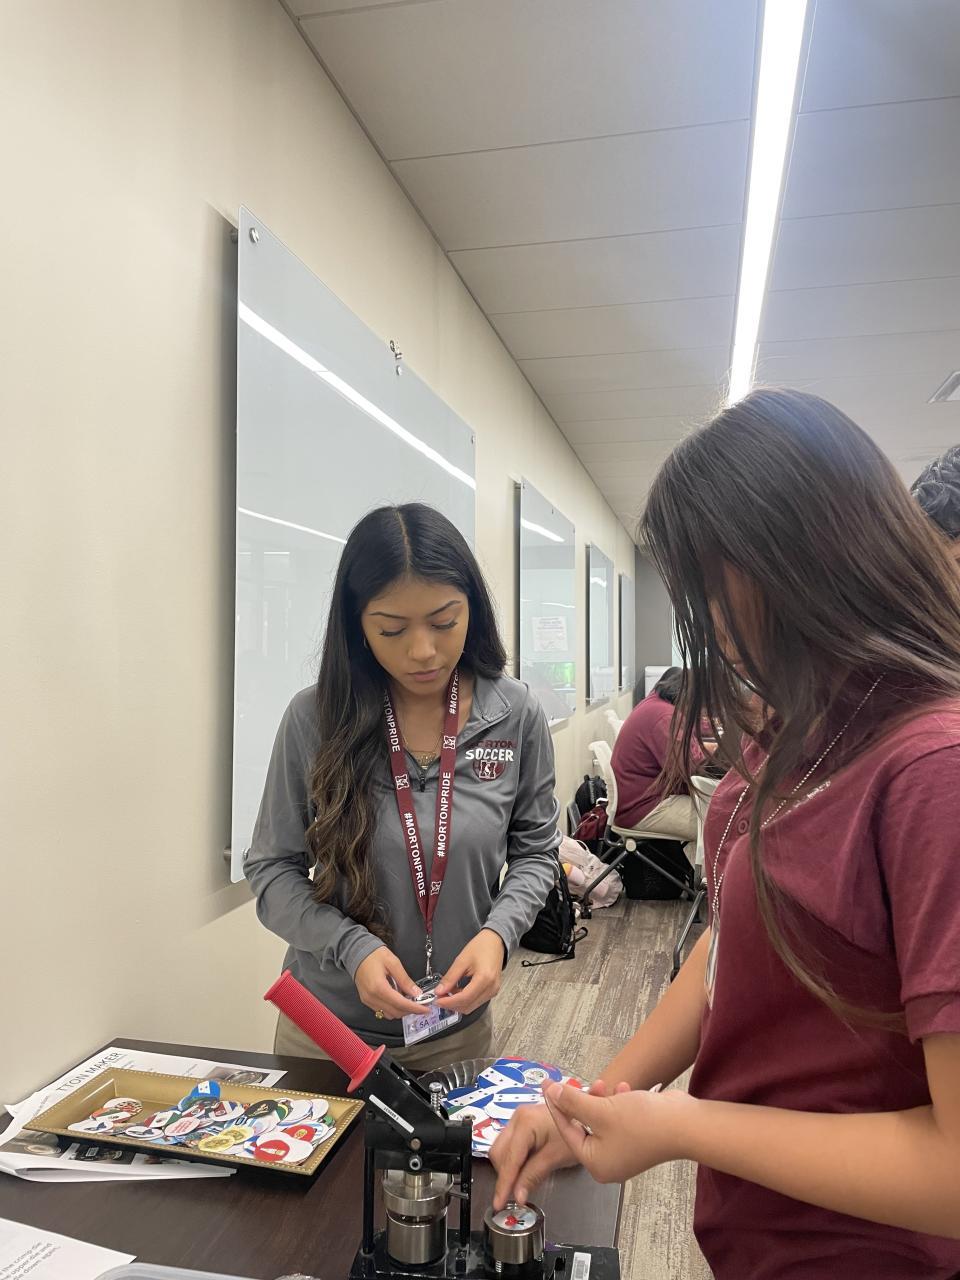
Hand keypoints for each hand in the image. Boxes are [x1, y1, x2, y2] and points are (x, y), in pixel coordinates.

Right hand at [354, 947, 424, 1019]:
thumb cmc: (374, 955)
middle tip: (420, 1004)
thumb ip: (405, 980)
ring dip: (401, 1011)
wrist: (357, 953)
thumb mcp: (393, 963)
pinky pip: (382, 1011)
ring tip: (410, 1001)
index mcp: (379, 987)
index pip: (401, 1004)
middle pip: (396, 1012)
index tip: (426, 1009)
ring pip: (389, 1014)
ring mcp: (368, 1001)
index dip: (415, 1008)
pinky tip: (398, 999)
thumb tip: (416, 992)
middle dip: (410, 1010)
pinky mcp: (366, 1001)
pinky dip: (393, 1008)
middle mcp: (372, 997)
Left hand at [434, 929, 505, 1014]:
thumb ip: (450, 977)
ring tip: (447, 992)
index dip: (449, 1002)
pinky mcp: (492, 992)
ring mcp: (493, 991)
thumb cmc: (481, 947)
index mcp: (484, 978)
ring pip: (471, 1006)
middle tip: (439, 996)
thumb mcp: (462, 960)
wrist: (495, 942)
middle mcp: (491, 988)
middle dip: (451, 1004)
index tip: (437, 1000)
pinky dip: (464, 1000)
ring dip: (457, 1003)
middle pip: (468, 1006)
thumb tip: (439, 991)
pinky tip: (457, 991)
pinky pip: (476, 1002)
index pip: (464, 998)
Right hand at [490, 1079, 629, 1208]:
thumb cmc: (576, 1132)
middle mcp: (517, 1117)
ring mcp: (518, 1119)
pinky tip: (522, 1171)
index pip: (509, 1159)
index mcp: (524, 1122)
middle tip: (512, 1195)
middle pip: (499, 1153)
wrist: (586, 1116)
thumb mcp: (554, 1157)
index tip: (499, 1203)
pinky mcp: (521, 1123)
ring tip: (518, 1184)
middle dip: (504, 1175)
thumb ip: (533, 1175)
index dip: (504, 1183)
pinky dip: (513, 1161)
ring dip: (507, 1168)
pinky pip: (509, 1145)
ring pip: (502, 1149)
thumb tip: (518, 1196)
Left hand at [543, 1082, 693, 1183]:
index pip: (567, 1131)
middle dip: (583, 1101)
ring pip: (602, 1119)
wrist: (683, 1124)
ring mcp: (624, 1151)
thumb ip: (573, 1102)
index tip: (547, 1085)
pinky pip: (618, 1119)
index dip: (556, 1105)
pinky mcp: (637, 1138)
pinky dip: (618, 1103)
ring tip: (608, 1085)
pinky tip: (625, 1089)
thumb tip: (552, 1093)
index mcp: (596, 1163)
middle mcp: (608, 1162)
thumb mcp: (600, 1110)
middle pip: (584, 1125)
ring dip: (603, 1099)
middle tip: (576, 1080)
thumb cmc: (642, 1123)